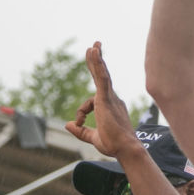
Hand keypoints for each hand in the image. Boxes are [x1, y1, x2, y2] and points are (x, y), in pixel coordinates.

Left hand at [65, 42, 143, 160]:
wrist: (125, 149)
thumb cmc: (114, 145)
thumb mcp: (93, 137)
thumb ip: (81, 131)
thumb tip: (67, 124)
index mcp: (109, 107)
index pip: (90, 102)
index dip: (80, 113)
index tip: (79, 123)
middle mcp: (112, 99)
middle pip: (102, 76)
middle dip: (97, 62)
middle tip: (94, 46)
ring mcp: (110, 97)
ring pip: (102, 74)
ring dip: (97, 59)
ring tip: (93, 45)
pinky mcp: (107, 98)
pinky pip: (102, 78)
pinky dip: (98, 65)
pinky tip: (94, 53)